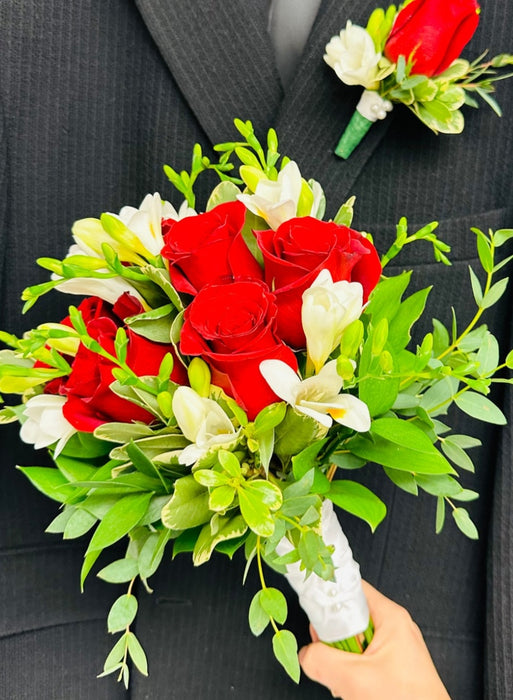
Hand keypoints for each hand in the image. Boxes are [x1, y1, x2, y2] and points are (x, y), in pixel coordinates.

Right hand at [298, 580, 450, 698]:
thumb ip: (321, 660)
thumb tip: (305, 654)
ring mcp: (394, 648)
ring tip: (346, 682)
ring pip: (353, 642)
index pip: (351, 589)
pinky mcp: (392, 667)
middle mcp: (393, 627)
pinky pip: (362, 660)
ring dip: (341, 662)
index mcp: (390, 616)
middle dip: (333, 640)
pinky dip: (352, 674)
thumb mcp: (355, 679)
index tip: (313, 616)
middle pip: (348, 618)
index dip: (329, 599)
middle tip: (329, 658)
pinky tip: (353, 691)